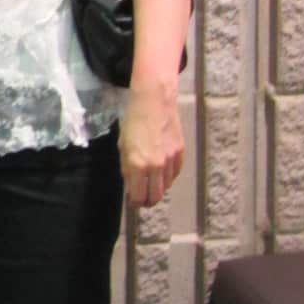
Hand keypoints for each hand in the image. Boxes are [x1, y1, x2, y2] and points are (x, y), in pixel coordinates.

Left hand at [118, 77, 182, 206]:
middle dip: (147, 201)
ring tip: (151, 182)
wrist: (154, 101)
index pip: (138, 196)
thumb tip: (131, 186)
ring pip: (166, 187)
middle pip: (155, 197)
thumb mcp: (123, 145)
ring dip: (158, 188)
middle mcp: (155, 165)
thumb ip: (127, 168)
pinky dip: (168, 177)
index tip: (133, 200)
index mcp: (137, 164)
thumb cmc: (133, 120)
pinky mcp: (180, 153)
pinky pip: (175, 174)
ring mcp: (170, 160)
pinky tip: (161, 172)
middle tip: (143, 198)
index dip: (135, 202)